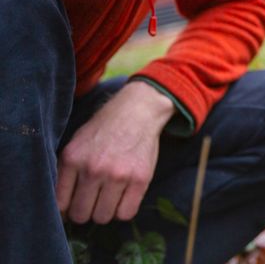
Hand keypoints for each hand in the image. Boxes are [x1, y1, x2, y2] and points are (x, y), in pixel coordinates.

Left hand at [56, 81, 175, 223]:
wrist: (137, 111)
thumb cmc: (104, 129)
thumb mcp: (76, 144)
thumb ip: (66, 172)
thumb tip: (62, 210)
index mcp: (73, 160)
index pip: (61, 204)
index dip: (67, 210)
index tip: (74, 206)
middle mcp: (93, 169)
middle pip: (82, 214)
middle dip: (86, 211)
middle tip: (94, 201)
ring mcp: (118, 175)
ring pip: (104, 217)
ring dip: (106, 211)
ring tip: (110, 197)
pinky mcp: (140, 179)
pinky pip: (127, 213)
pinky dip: (124, 210)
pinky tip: (124, 198)